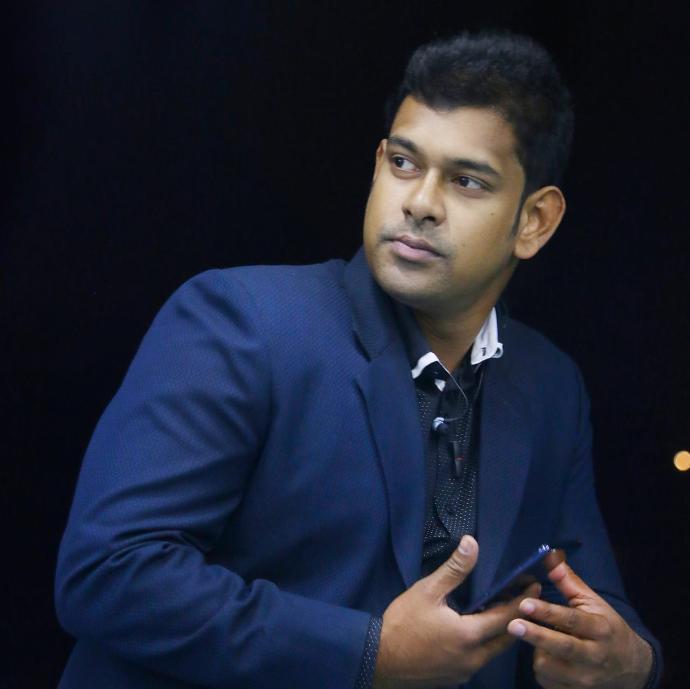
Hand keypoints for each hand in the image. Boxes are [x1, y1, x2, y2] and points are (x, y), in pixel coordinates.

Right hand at [374, 535, 540, 688]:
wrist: (379, 659)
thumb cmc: (403, 623)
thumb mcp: (427, 591)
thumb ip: (454, 569)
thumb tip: (472, 543)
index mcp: (471, 635)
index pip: (507, 616)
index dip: (522, 600)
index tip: (534, 584)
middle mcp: (475, 658)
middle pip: (506, 637)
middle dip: (517, 616)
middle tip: (522, 596)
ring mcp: (465, 671)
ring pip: (493, 650)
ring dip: (500, 630)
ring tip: (499, 608)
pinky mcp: (455, 678)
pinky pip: (479, 658)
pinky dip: (485, 642)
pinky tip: (475, 628)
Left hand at [507, 554, 652, 688]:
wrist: (631, 668)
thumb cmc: (606, 628)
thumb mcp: (592, 602)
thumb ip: (569, 581)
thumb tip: (549, 555)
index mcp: (599, 629)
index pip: (571, 620)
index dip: (548, 612)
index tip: (525, 604)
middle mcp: (594, 656)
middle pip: (562, 647)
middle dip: (536, 636)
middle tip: (512, 625)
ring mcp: (585, 679)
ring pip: (549, 666)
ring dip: (537, 651)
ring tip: (538, 638)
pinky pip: (547, 681)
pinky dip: (542, 668)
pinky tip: (546, 656)